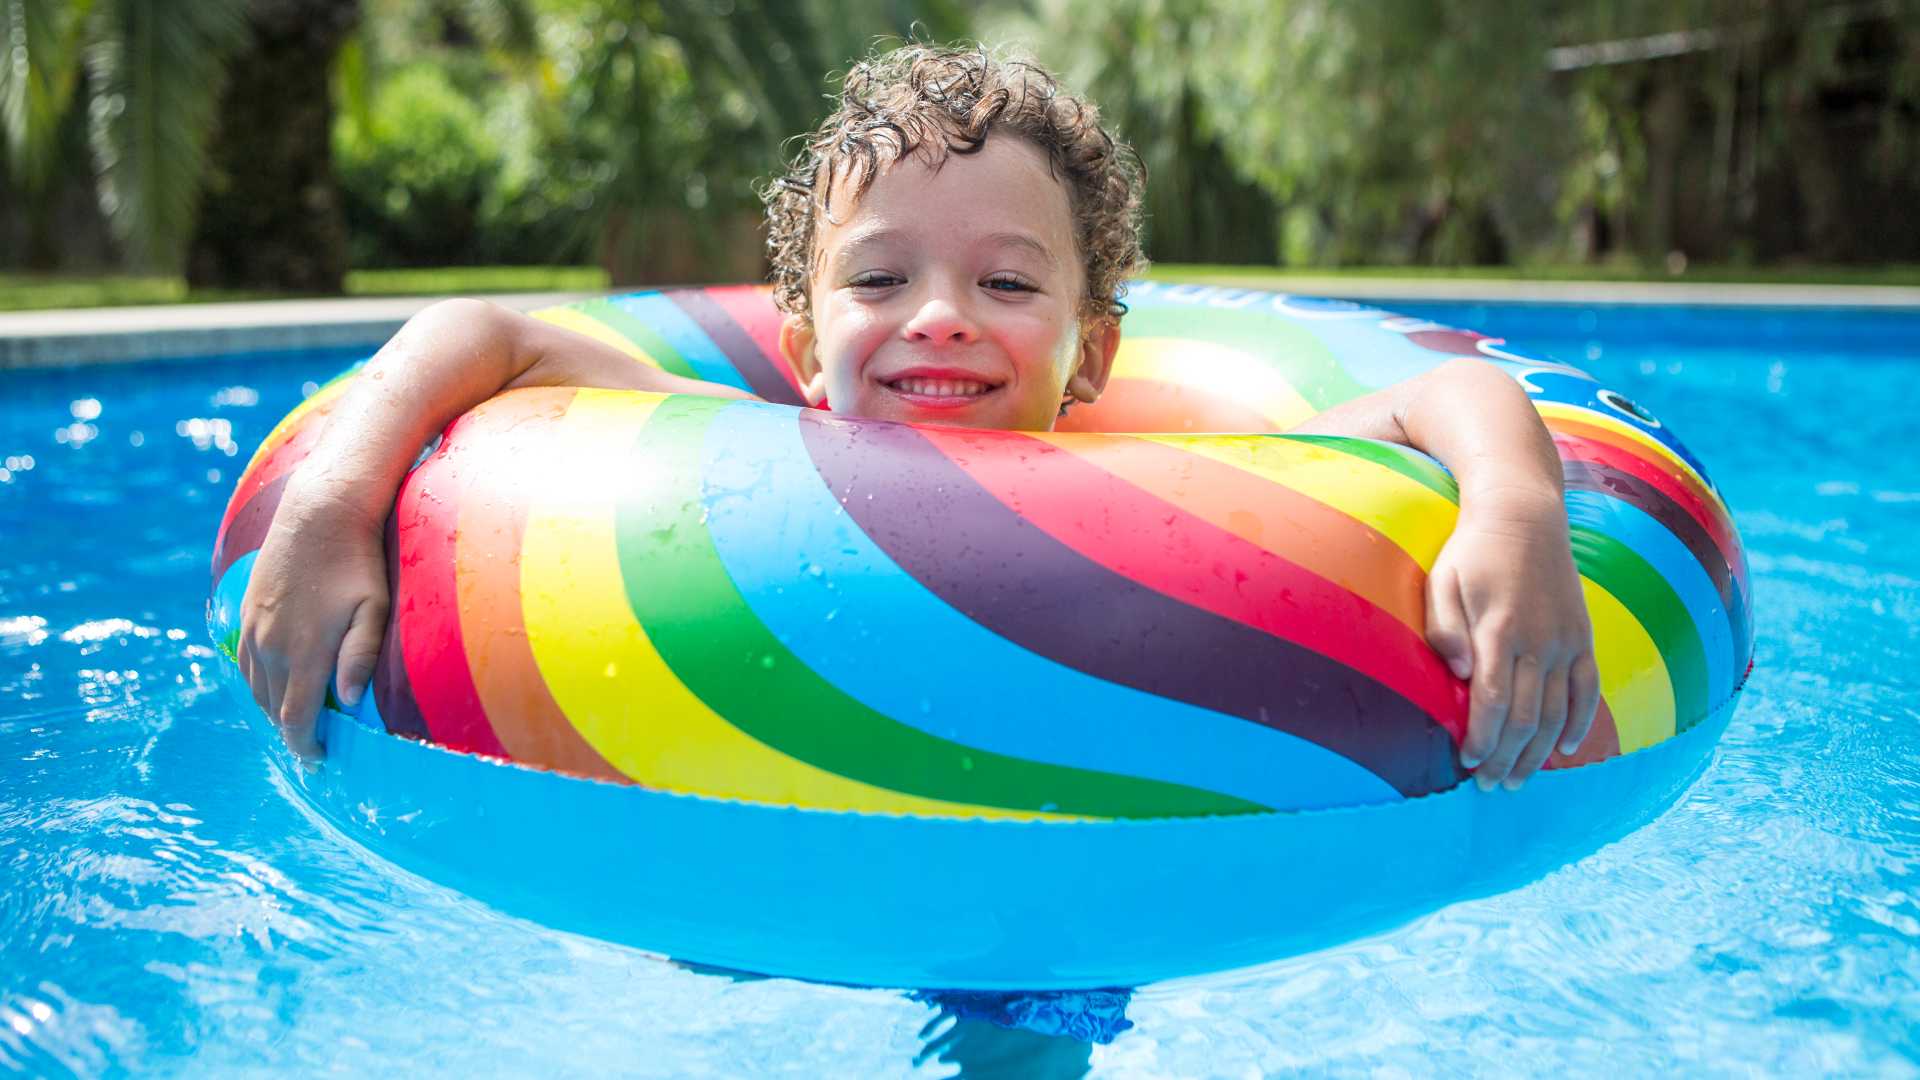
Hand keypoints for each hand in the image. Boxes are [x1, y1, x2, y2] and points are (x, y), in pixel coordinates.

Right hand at [235, 487, 389, 760]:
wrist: (320, 514)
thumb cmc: (358, 563)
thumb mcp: (373, 609)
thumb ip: (360, 657)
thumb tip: (346, 703)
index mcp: (303, 652)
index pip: (296, 718)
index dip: (304, 746)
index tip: (317, 762)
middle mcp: (270, 646)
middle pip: (273, 708)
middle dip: (291, 733)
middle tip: (311, 747)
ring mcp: (253, 629)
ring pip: (255, 688)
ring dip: (272, 709)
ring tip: (295, 722)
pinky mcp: (246, 612)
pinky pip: (243, 663)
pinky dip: (257, 684)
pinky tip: (274, 686)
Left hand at [1424, 492, 1599, 789]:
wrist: (1524, 516)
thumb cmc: (1472, 552)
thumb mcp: (1443, 581)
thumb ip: (1445, 629)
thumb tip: (1458, 674)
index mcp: (1499, 629)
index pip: (1494, 699)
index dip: (1482, 737)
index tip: (1466, 761)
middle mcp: (1539, 640)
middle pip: (1526, 716)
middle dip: (1506, 757)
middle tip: (1488, 785)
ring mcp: (1566, 641)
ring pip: (1557, 712)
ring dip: (1537, 752)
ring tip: (1518, 781)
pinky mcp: (1583, 638)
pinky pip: (1587, 690)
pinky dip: (1579, 723)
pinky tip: (1565, 751)